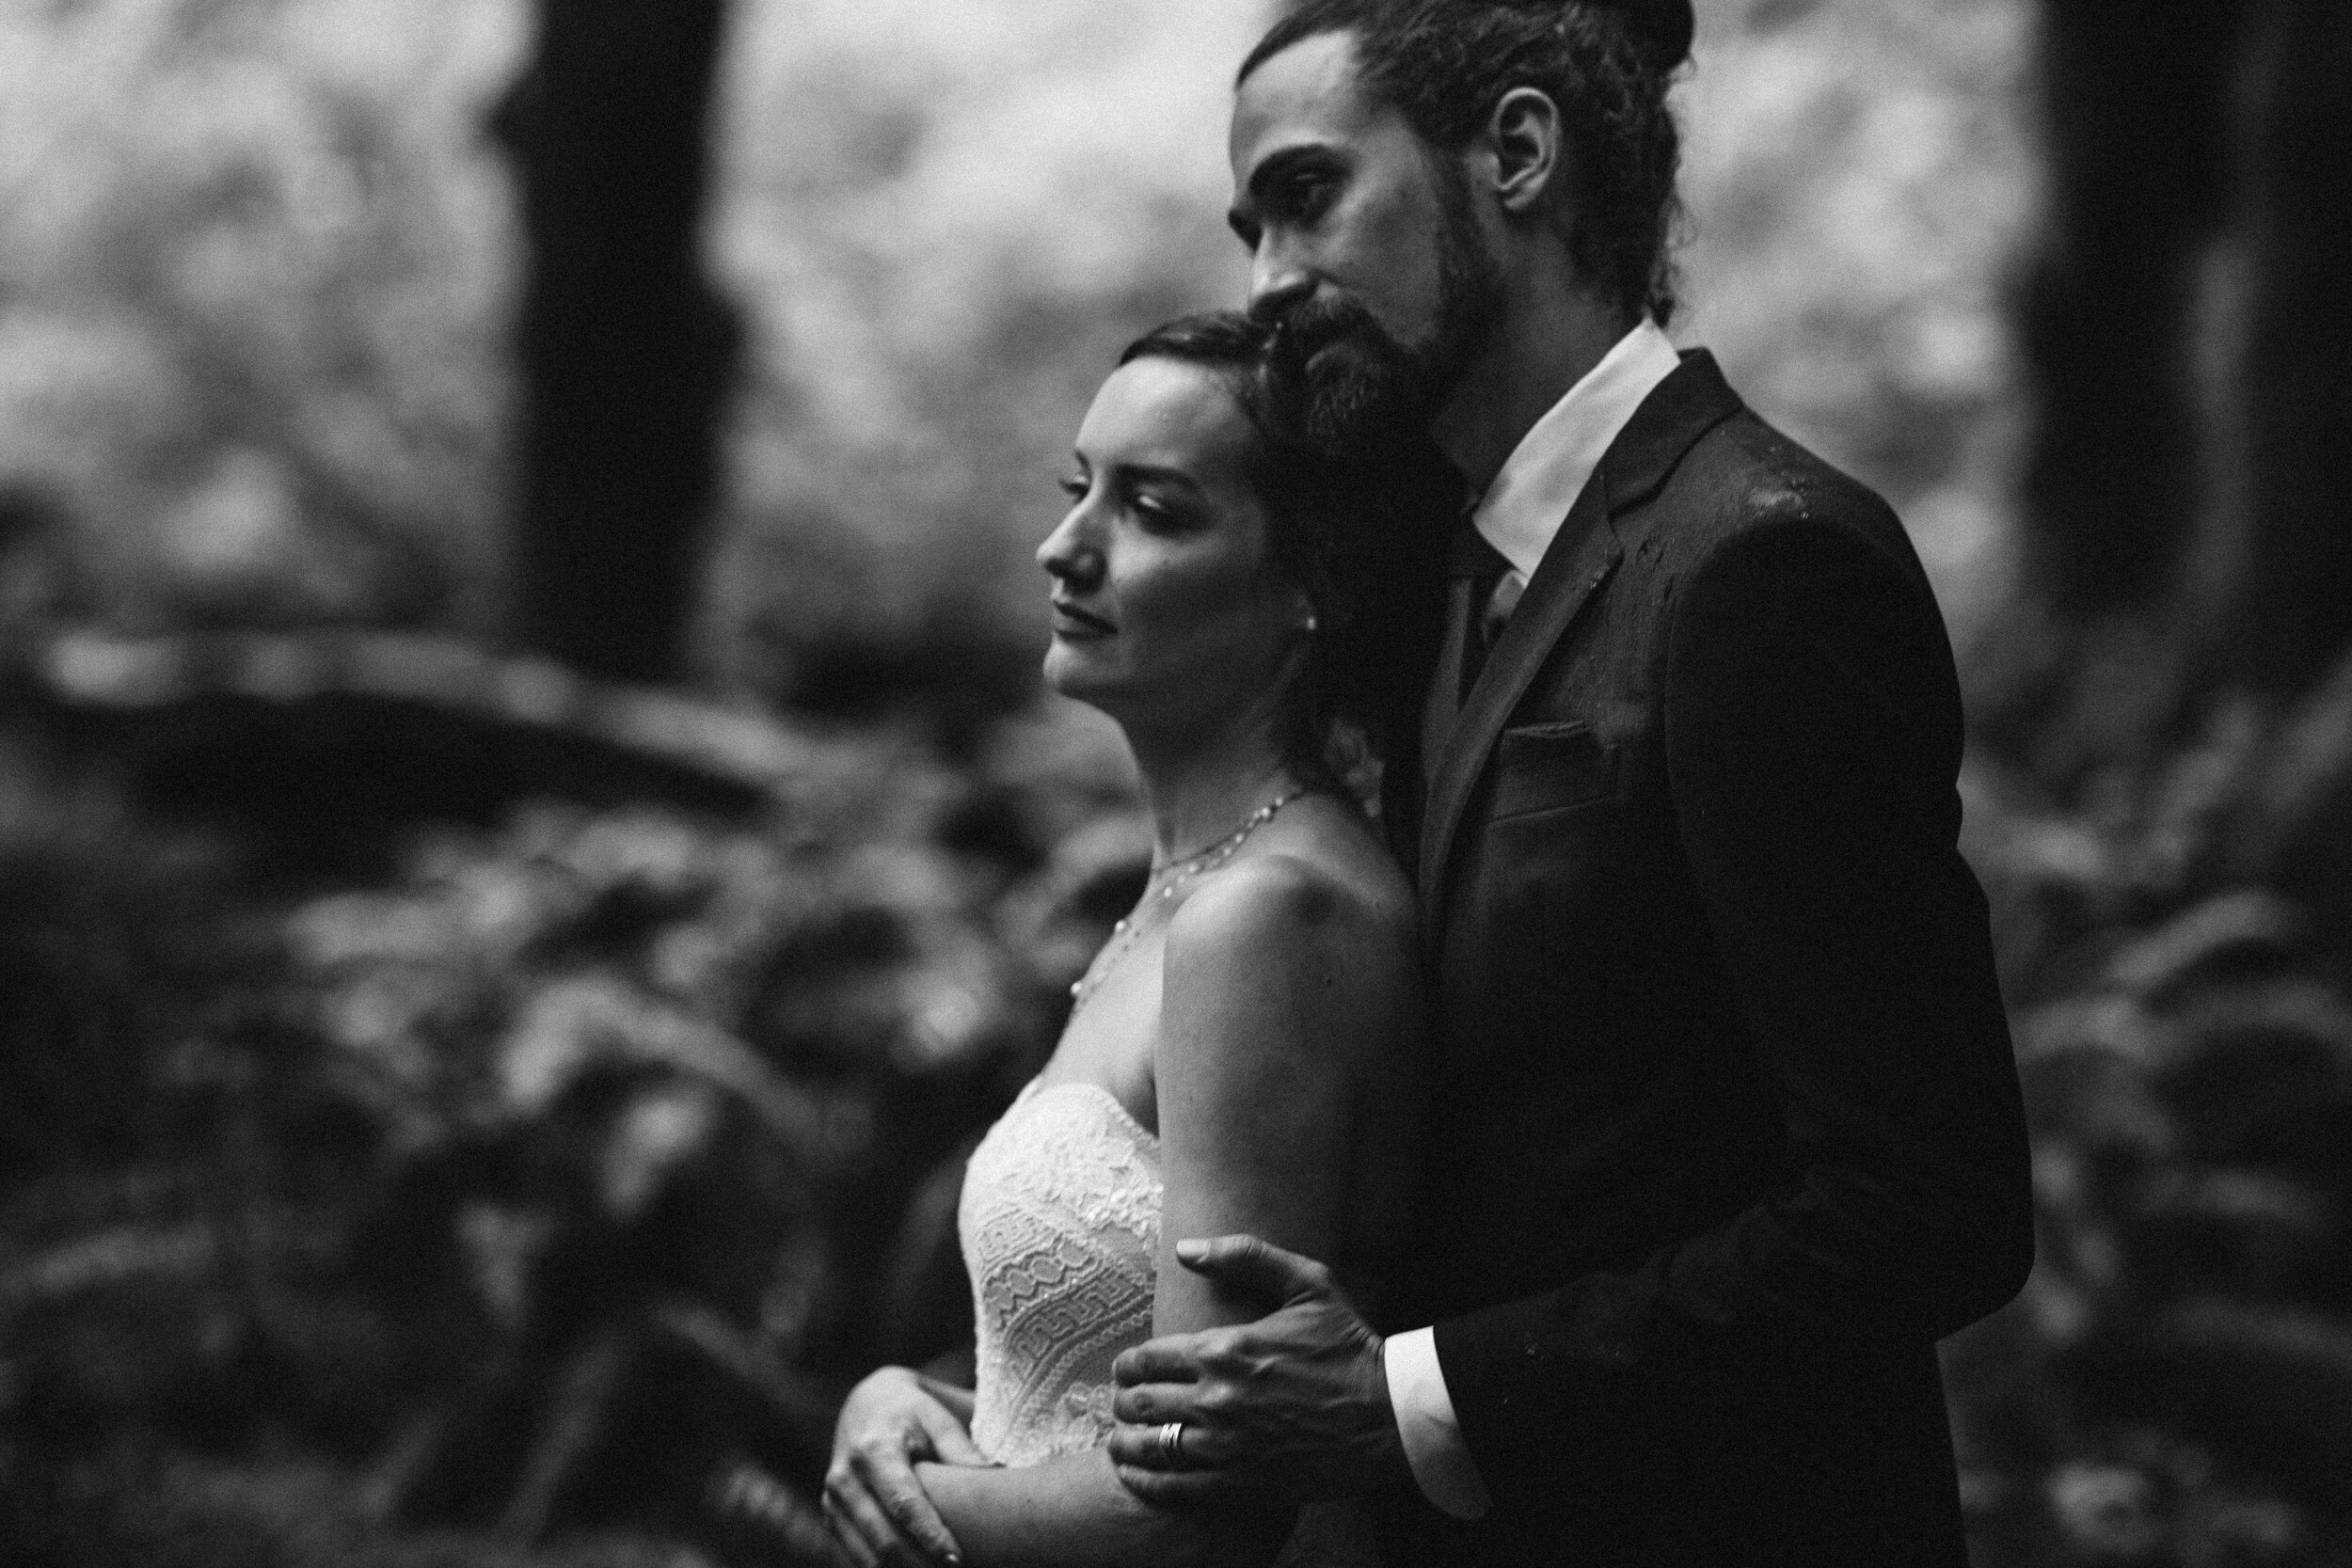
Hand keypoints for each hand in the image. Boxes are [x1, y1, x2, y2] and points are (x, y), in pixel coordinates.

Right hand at [824, 1365, 986, 1567]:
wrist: (864, 1403)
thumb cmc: (910, 1411)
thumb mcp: (935, 1417)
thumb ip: (960, 1447)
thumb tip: (994, 1472)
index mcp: (873, 1451)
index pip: (903, 1504)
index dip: (930, 1536)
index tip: (957, 1559)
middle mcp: (845, 1478)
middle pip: (883, 1538)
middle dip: (919, 1565)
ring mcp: (832, 1501)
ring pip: (866, 1556)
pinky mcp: (831, 1516)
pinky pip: (854, 1556)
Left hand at [1107, 1235, 1401, 1507]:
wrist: (1390, 1417)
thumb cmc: (1350, 1345)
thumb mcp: (1308, 1282)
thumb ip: (1244, 1256)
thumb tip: (1185, 1249)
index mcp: (1223, 1348)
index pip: (1145, 1358)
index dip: (1126, 1366)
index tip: (1126, 1371)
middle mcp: (1215, 1399)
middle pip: (1139, 1403)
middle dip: (1123, 1402)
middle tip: (1125, 1405)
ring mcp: (1225, 1446)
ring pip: (1147, 1447)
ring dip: (1125, 1443)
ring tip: (1122, 1441)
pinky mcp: (1239, 1485)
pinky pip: (1172, 1488)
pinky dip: (1145, 1482)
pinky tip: (1139, 1476)